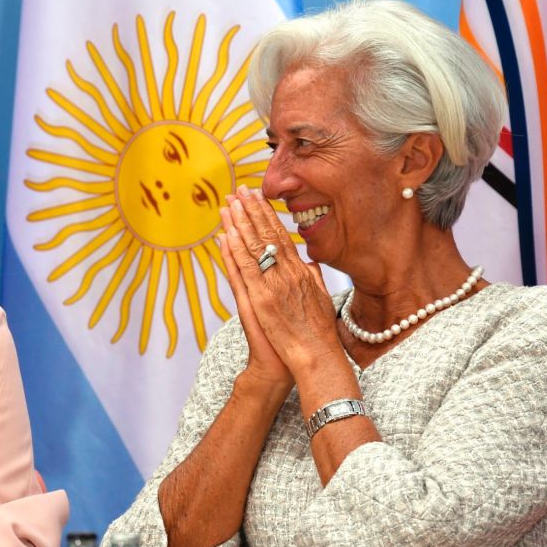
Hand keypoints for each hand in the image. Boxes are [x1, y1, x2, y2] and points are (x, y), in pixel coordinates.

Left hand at [220, 186, 339, 373]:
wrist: (314, 356)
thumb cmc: (318, 331)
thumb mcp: (321, 298)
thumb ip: (313, 277)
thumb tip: (308, 262)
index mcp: (301, 271)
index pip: (281, 235)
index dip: (268, 215)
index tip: (257, 197)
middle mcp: (286, 274)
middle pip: (266, 236)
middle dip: (251, 211)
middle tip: (238, 191)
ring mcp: (272, 286)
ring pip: (253, 248)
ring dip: (239, 224)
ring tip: (227, 205)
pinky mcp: (260, 301)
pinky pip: (244, 271)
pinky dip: (234, 252)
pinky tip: (226, 235)